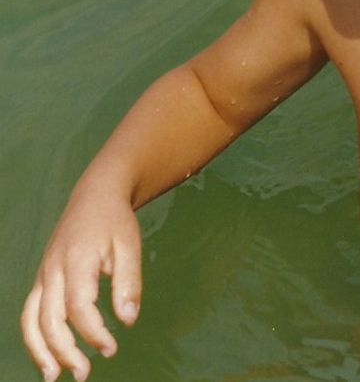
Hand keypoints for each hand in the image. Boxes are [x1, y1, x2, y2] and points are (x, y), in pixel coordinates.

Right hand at [21, 190, 141, 381]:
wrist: (95, 195)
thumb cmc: (115, 221)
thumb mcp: (130, 245)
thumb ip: (128, 283)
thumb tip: (127, 321)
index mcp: (77, 258)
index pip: (78, 305)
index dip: (92, 333)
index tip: (111, 348)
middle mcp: (53, 268)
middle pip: (49, 318)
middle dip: (65, 351)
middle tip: (85, 374)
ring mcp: (44, 273)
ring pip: (31, 318)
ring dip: (40, 351)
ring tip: (55, 377)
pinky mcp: (42, 278)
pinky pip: (30, 312)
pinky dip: (34, 337)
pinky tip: (48, 357)